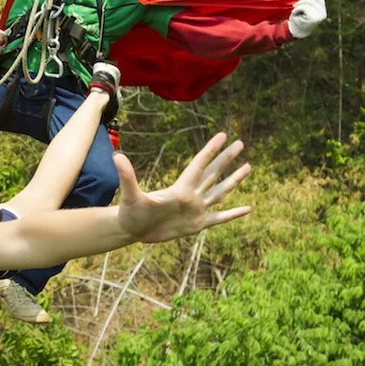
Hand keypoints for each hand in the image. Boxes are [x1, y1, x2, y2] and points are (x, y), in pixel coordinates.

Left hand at [115, 133, 250, 242]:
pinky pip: (219, 218)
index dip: (211, 150)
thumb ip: (127, 176)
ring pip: (220, 192)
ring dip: (233, 180)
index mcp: (180, 188)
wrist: (132, 230)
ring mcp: (196, 210)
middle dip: (226, 159)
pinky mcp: (197, 224)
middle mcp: (191, 196)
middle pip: (213, 173)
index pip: (200, 164)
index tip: (223, 135)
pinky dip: (232, 214)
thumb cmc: (130, 211)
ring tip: (248, 167)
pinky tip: (247, 208)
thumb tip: (117, 156)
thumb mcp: (131, 194)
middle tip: (240, 143)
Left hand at [288, 0, 326, 38]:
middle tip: (296, 3)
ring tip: (294, 9)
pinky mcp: (314, 19)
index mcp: (322, 10)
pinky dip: (297, 9)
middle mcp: (323, 13)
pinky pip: (305, 7)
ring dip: (299, 4)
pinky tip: (294, 13)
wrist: (295, 31)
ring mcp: (319, 16)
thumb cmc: (298, 18)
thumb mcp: (304, 7)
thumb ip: (307, 0)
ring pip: (309, 2)